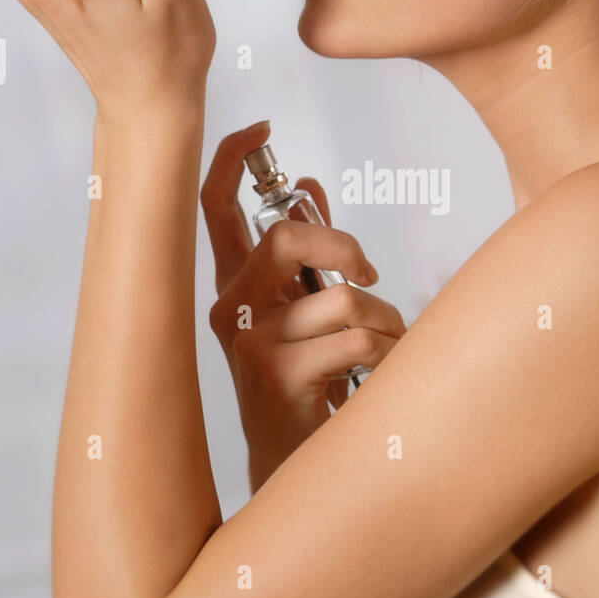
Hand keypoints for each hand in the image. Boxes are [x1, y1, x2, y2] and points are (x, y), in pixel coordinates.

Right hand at [202, 120, 406, 486]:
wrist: (298, 466)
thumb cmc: (309, 385)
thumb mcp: (305, 311)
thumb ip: (307, 253)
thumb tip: (307, 186)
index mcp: (235, 288)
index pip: (211, 211)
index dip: (228, 161)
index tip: (260, 131)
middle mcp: (230, 310)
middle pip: (285, 237)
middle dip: (345, 246)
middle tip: (370, 276)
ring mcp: (250, 343)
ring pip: (341, 297)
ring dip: (383, 320)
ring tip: (380, 348)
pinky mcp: (277, 374)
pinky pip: (356, 338)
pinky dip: (387, 352)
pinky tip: (377, 375)